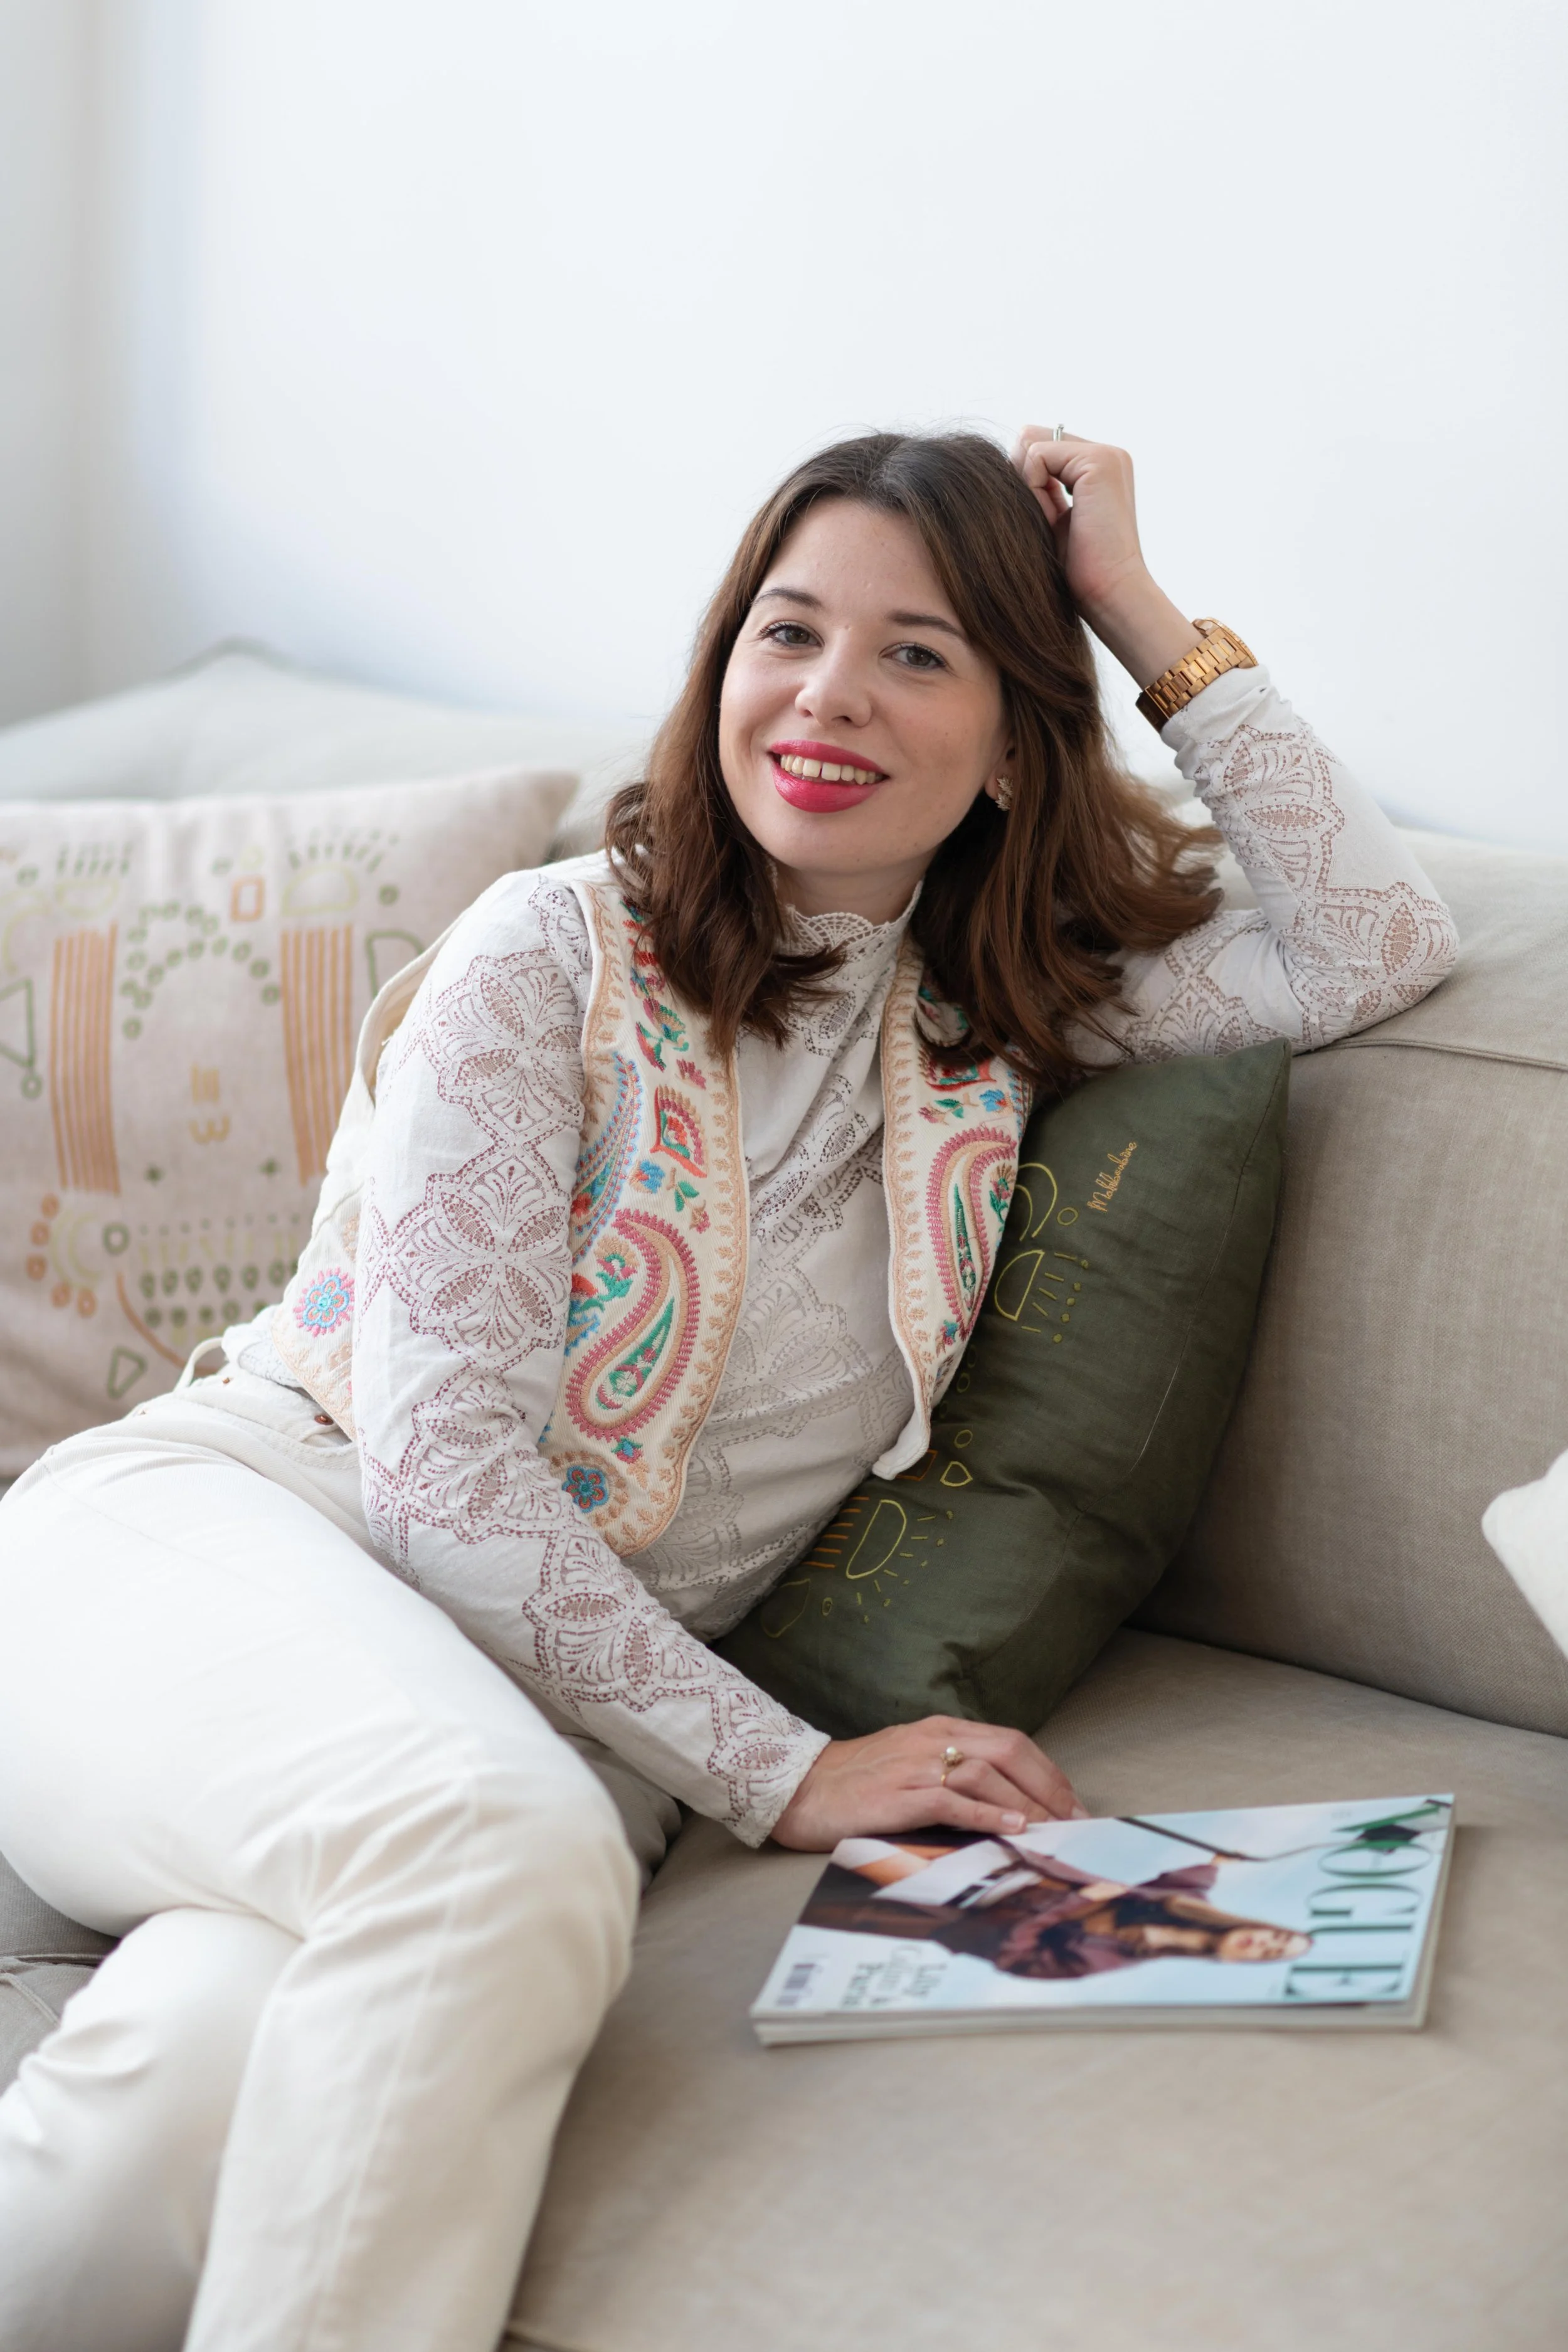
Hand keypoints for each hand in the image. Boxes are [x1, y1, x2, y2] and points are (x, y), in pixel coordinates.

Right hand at [770, 1715, 1087, 1851]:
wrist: (798, 1787)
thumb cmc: (857, 1782)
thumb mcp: (911, 1764)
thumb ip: (953, 1774)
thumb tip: (1004, 1804)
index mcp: (941, 1728)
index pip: (1011, 1742)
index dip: (1048, 1773)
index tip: (1073, 1804)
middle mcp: (934, 1739)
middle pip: (1010, 1751)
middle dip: (1050, 1787)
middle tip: (1077, 1822)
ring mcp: (917, 1765)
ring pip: (988, 1775)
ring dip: (1029, 1805)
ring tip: (1056, 1832)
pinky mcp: (900, 1795)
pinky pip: (953, 1801)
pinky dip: (988, 1816)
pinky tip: (1013, 1831)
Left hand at [1012, 425, 1201, 689]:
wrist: (1110, 595)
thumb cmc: (1079, 573)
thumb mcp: (1051, 521)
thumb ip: (1039, 488)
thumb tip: (1009, 459)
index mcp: (1098, 468)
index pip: (1039, 448)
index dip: (1023, 481)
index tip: (1039, 519)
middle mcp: (1106, 455)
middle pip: (1031, 438)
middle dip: (1021, 479)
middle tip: (1041, 520)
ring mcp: (1106, 455)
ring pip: (1031, 445)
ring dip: (1026, 488)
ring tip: (1048, 522)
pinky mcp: (1099, 462)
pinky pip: (1037, 456)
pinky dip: (1031, 489)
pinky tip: (1050, 518)